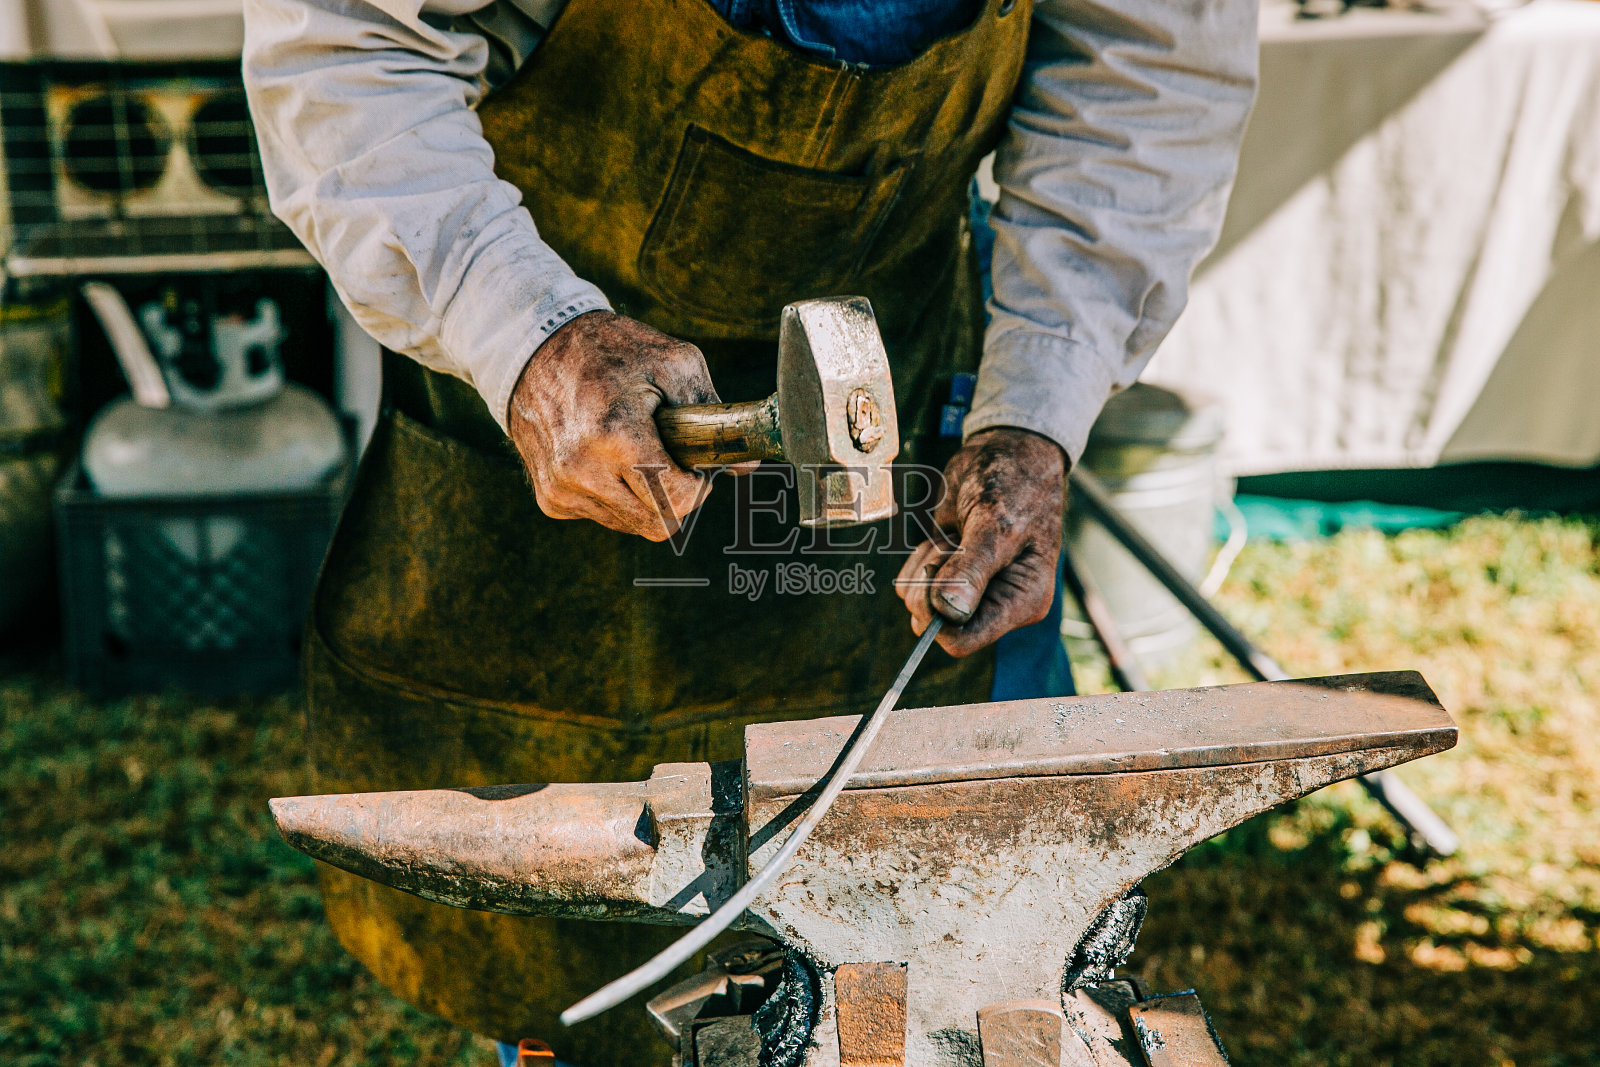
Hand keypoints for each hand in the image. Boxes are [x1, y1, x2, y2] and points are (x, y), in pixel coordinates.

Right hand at [508, 310, 736, 540]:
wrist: (534, 348)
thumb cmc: (611, 350)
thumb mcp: (674, 363)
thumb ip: (714, 416)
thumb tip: (746, 465)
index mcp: (615, 436)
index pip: (677, 500)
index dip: (698, 485)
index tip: (695, 462)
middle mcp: (582, 470)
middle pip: (659, 524)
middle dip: (677, 497)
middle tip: (674, 461)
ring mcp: (562, 489)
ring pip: (633, 525)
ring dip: (647, 498)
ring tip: (637, 452)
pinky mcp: (550, 498)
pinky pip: (604, 516)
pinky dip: (617, 496)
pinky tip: (608, 458)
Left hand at [895, 427, 1065, 656]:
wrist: (1007, 451)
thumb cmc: (1016, 484)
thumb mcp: (997, 525)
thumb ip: (971, 570)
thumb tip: (949, 613)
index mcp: (1021, 602)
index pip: (964, 640)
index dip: (938, 615)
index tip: (934, 575)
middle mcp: (996, 603)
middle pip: (936, 624)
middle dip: (931, 582)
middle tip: (953, 544)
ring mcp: (969, 590)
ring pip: (918, 602)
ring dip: (925, 565)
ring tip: (956, 534)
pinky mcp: (947, 574)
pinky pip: (912, 582)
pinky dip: (919, 556)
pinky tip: (946, 534)